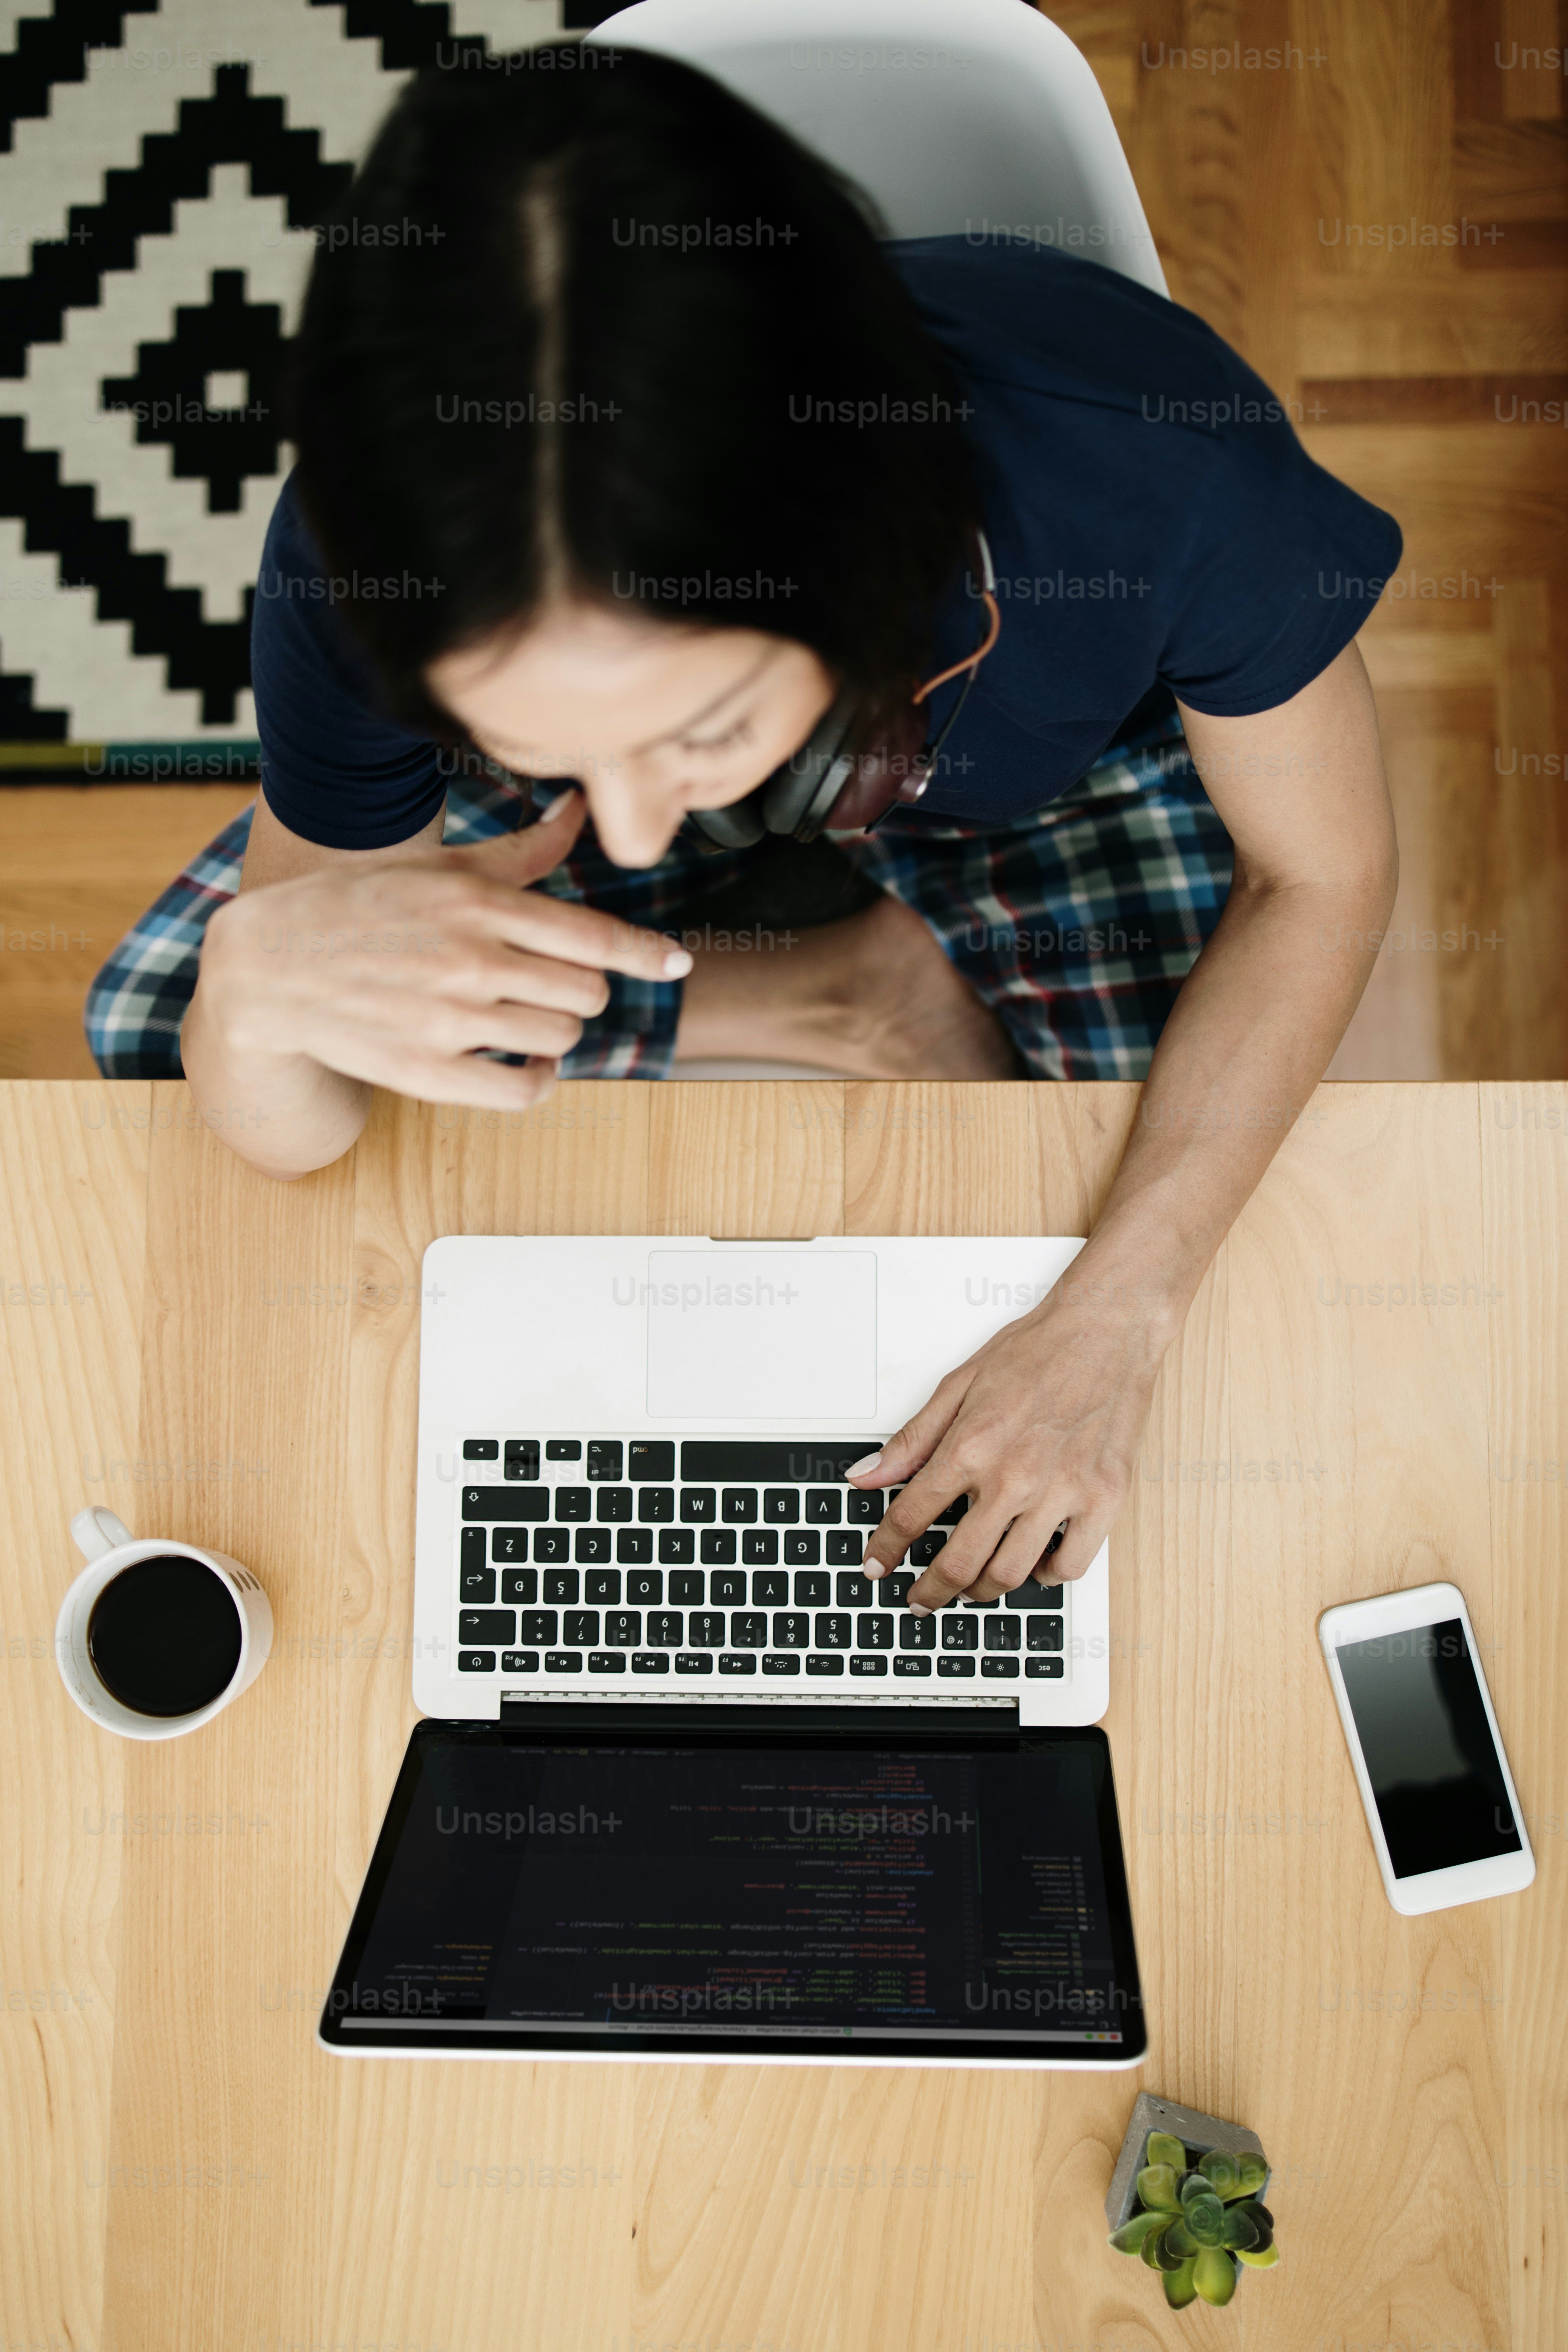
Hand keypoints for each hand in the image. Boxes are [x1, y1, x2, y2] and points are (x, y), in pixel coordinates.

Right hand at [199, 791, 688, 1108]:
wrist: (269, 965)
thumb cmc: (361, 907)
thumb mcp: (438, 865)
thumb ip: (520, 852)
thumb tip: (576, 808)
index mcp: (477, 903)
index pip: (593, 934)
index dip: (646, 953)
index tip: (677, 963)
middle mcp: (471, 959)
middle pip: (586, 990)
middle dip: (579, 989)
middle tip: (545, 984)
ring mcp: (449, 1019)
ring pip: (561, 1036)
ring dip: (555, 1031)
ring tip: (521, 1017)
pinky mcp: (428, 1071)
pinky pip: (525, 1089)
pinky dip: (538, 1078)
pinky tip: (523, 1061)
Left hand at [851, 1260, 1167, 1609]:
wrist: (1107, 1328)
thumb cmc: (1037, 1349)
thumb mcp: (958, 1385)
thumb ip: (911, 1440)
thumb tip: (865, 1476)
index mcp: (971, 1446)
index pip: (911, 1517)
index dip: (885, 1549)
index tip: (877, 1566)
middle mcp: (1014, 1476)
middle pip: (959, 1562)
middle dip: (931, 1590)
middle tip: (922, 1597)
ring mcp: (1062, 1492)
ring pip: (1011, 1573)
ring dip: (983, 1589)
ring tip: (973, 1584)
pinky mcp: (1104, 1499)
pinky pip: (1070, 1566)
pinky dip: (1046, 1575)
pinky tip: (1034, 1562)